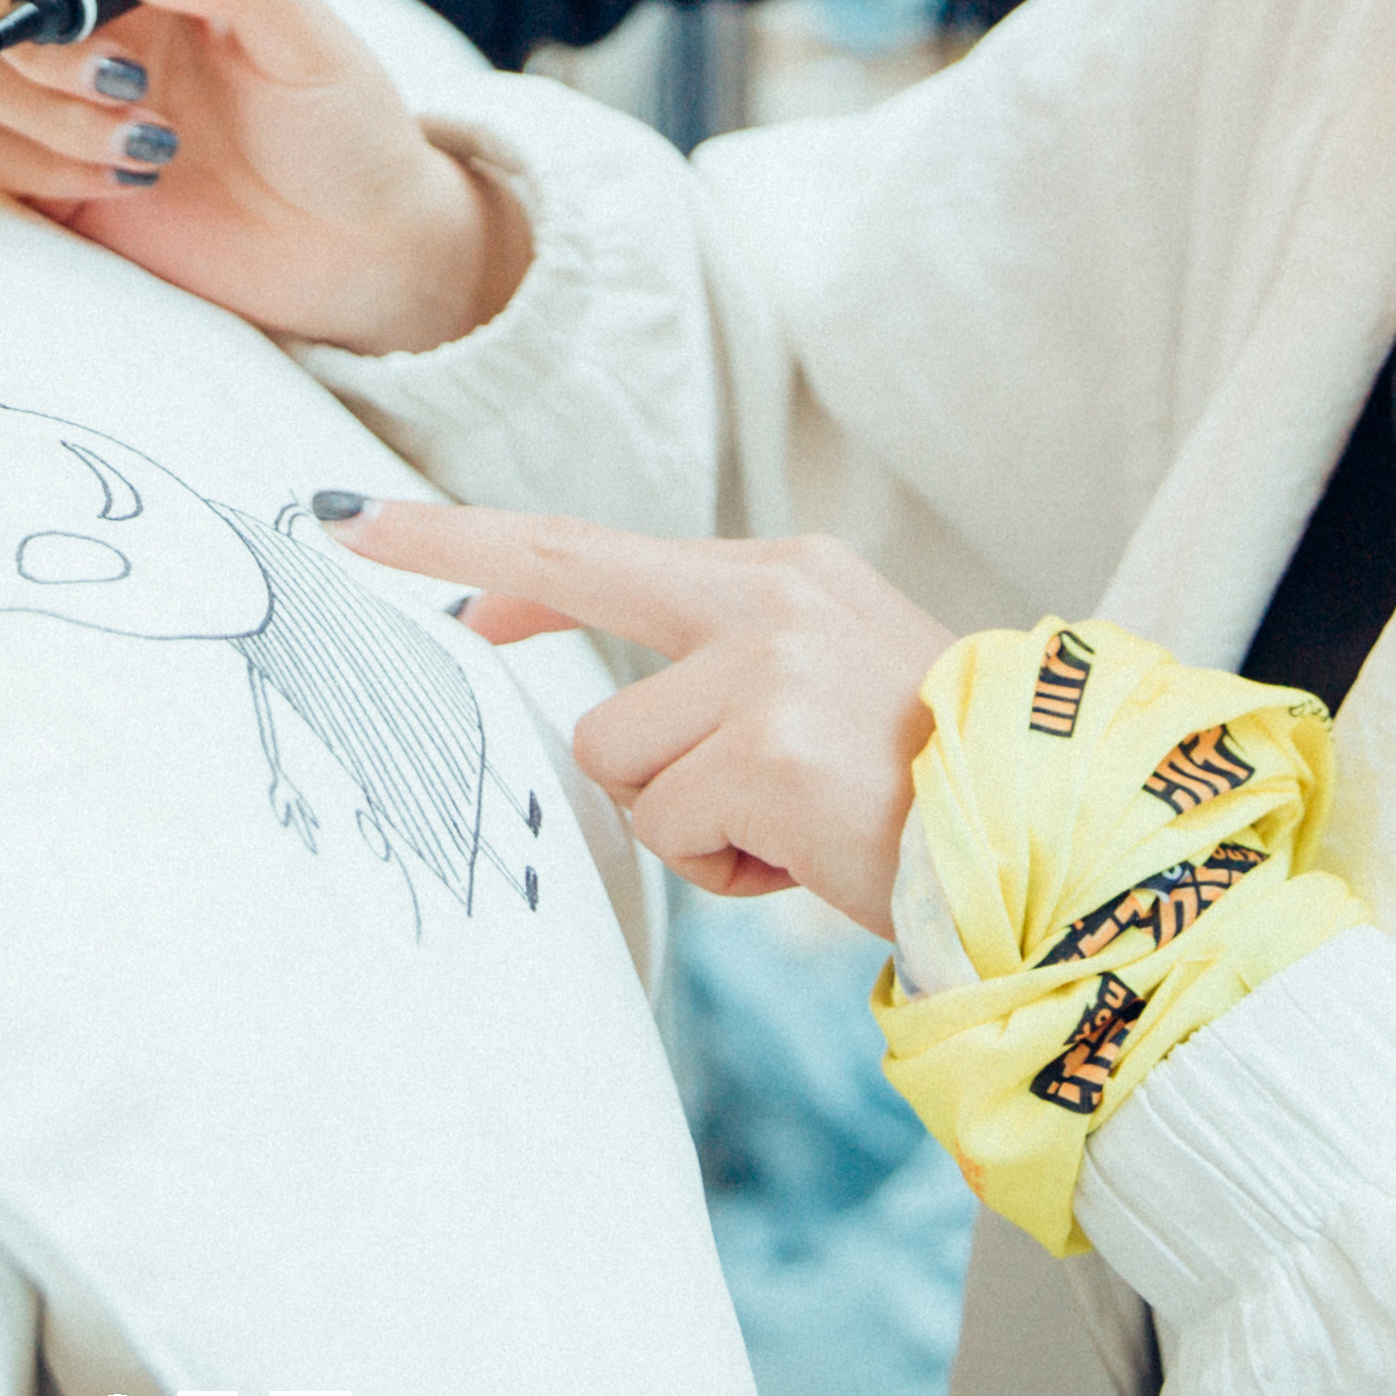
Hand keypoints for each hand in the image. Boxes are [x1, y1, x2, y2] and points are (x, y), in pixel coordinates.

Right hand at [0, 0, 524, 357]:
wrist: (349, 248)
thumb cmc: (342, 125)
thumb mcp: (310, 38)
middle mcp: (96, 7)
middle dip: (32, 27)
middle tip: (124, 76)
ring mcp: (65, 87)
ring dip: (50, 108)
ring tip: (154, 140)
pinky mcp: (51, 164)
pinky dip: (54, 166)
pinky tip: (136, 179)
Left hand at [323, 501, 947, 935]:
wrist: (1054, 840)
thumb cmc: (934, 786)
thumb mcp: (824, 691)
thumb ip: (715, 676)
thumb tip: (591, 714)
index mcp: (782, 577)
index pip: (598, 546)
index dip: (477, 544)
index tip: (366, 526)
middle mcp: (768, 598)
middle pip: (569, 580)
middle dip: (453, 557)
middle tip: (341, 527)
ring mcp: (766, 669)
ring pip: (619, 759)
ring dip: (684, 819)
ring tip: (785, 829)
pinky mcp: (767, 751)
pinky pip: (672, 830)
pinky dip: (724, 869)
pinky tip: (805, 856)